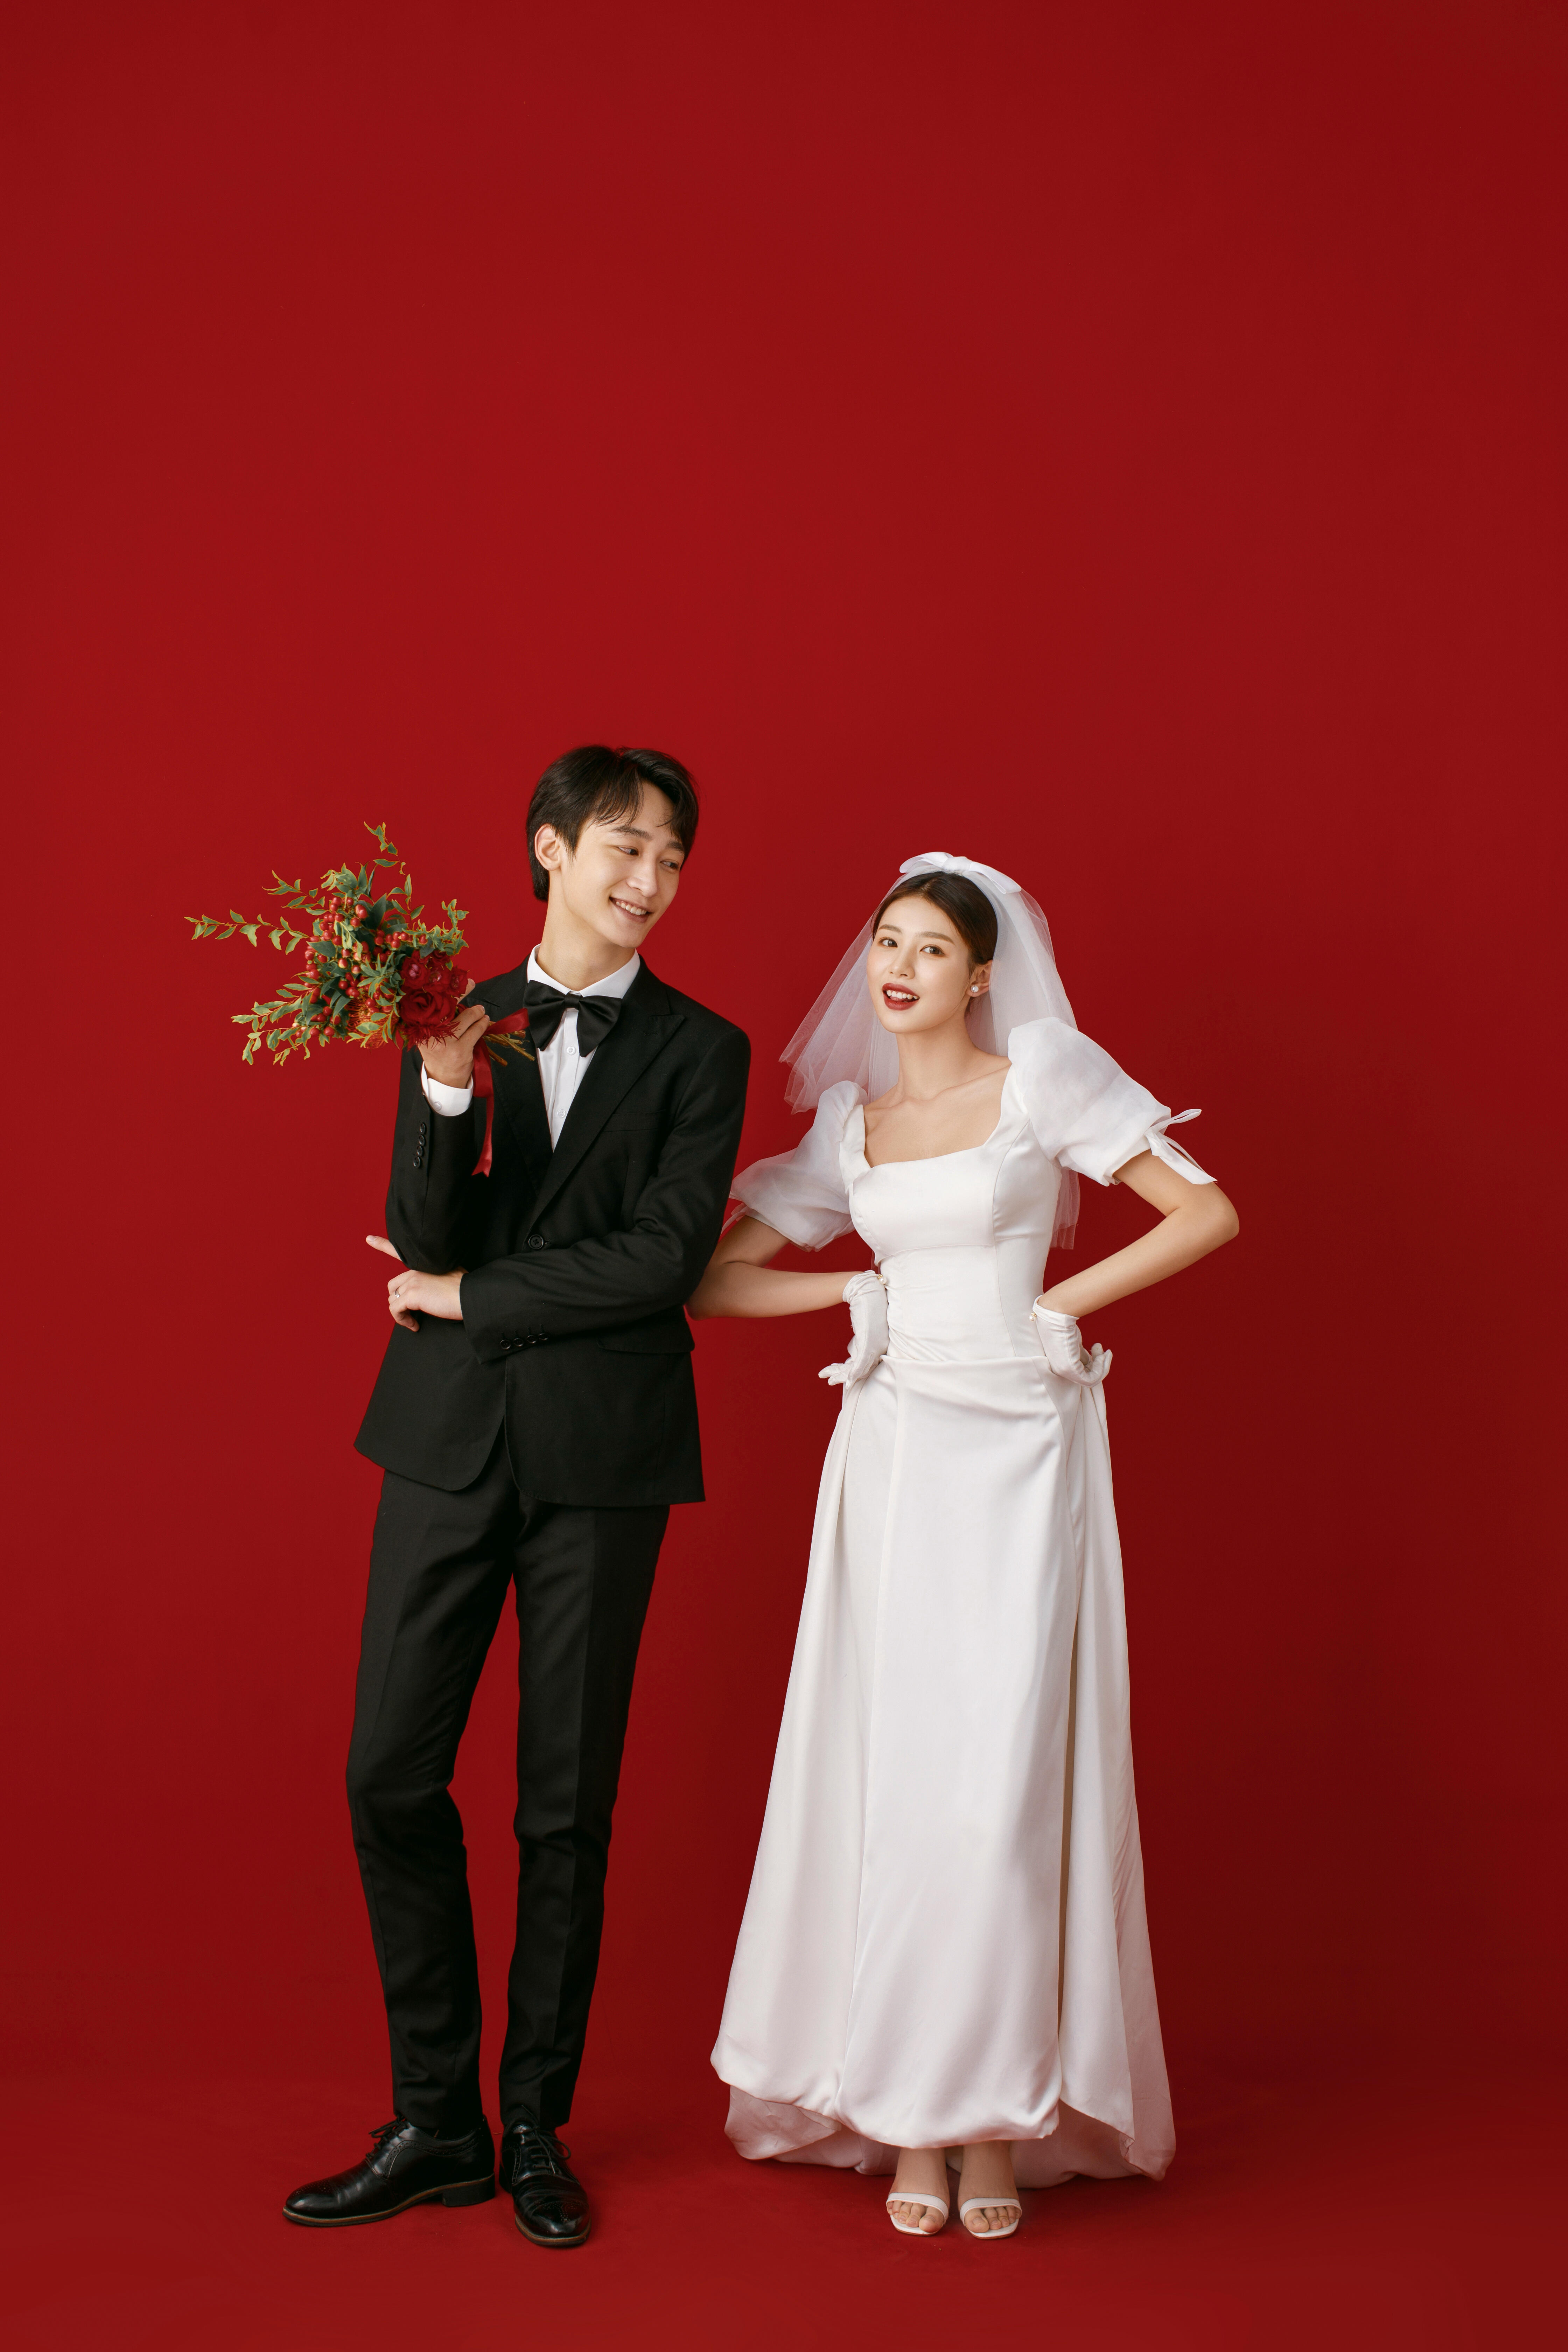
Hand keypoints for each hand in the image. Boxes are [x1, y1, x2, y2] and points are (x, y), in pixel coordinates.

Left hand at [366, 1234, 465, 1330]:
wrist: (471, 1296)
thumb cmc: (465, 1291)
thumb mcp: (450, 1277)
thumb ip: (437, 1279)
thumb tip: (432, 1294)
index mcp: (424, 1264)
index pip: (399, 1252)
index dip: (382, 1244)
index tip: (369, 1239)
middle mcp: (415, 1270)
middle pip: (393, 1286)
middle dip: (399, 1301)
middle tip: (411, 1312)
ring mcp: (412, 1281)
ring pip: (393, 1299)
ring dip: (402, 1313)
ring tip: (415, 1320)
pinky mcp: (412, 1295)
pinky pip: (395, 1310)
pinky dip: (402, 1321)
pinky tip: (414, 1325)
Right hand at [418, 994, 489, 1089]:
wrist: (443, 1079)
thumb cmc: (438, 1053)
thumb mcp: (431, 1036)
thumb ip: (438, 1020)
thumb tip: (456, 999)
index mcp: (420, 1027)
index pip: (432, 1002)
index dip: (445, 989)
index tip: (456, 980)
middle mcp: (430, 1033)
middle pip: (448, 1006)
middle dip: (462, 992)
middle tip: (470, 985)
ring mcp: (446, 1042)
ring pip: (466, 1018)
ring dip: (477, 1012)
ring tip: (481, 1011)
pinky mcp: (460, 1050)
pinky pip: (475, 1030)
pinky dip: (482, 1024)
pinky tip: (484, 1021)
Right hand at [819, 1270, 888, 1386]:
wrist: (865, 1290)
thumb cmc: (867, 1303)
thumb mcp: (865, 1324)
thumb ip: (862, 1337)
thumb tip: (856, 1345)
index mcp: (880, 1343)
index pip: (866, 1363)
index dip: (851, 1371)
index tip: (837, 1373)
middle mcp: (880, 1347)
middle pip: (863, 1369)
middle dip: (843, 1376)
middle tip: (830, 1380)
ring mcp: (876, 1345)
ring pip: (860, 1368)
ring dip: (842, 1376)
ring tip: (829, 1380)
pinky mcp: (869, 1342)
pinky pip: (861, 1363)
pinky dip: (852, 1374)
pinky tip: (845, 1381)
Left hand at [1031, 1301, 1110, 1384]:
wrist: (1057, 1315)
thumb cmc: (1063, 1325)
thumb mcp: (1075, 1344)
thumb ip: (1081, 1355)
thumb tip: (1091, 1360)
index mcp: (1060, 1364)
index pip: (1080, 1373)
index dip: (1094, 1365)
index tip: (1099, 1348)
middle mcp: (1060, 1370)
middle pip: (1087, 1378)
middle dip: (1101, 1366)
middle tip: (1106, 1352)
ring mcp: (1064, 1371)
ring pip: (1090, 1380)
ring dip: (1102, 1366)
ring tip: (1105, 1352)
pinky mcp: (1069, 1369)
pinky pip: (1090, 1379)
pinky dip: (1100, 1369)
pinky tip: (1102, 1354)